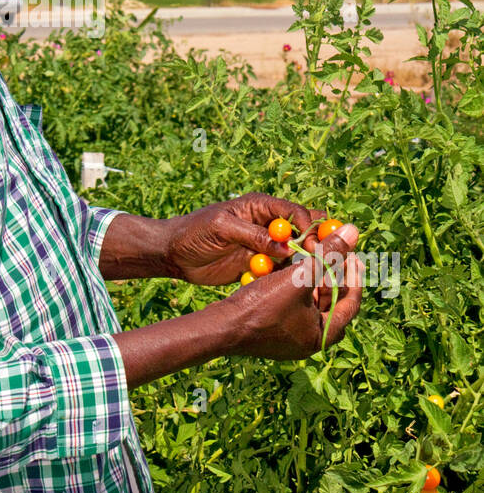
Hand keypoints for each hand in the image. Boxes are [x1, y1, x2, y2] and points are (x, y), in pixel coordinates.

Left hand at [166, 192, 324, 285]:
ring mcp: (265, 246)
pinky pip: (280, 271)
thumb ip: (253, 234)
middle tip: (317, 263)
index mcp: (260, 206)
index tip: (312, 248)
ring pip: (294, 253)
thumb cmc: (194, 232)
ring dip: (300, 264)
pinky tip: (283, 286)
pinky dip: (284, 277)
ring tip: (303, 278)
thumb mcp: (222, 228)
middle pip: (302, 230)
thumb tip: (285, 247)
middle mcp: (267, 224)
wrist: (174, 254)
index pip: (295, 212)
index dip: (307, 228)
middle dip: (313, 244)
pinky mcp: (259, 265)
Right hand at [226, 224, 362, 359]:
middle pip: (333, 303)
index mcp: (323, 334)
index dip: (354, 274)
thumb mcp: (299, 275)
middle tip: (335, 252)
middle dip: (334, 276)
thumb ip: (328, 253)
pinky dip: (298, 290)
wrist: (221, 327)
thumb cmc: (262, 303)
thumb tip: (353, 230)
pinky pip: (297, 309)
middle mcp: (311, 341)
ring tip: (314, 257)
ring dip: (316, 281)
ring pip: (314, 305)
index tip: (352, 252)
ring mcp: (293, 340)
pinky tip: (292, 271)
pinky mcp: (277, 335)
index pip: (352, 302)